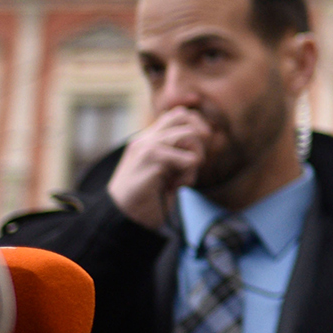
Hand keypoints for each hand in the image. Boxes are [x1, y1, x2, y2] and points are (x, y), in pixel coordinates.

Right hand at [106, 107, 211, 229]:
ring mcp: (146, 146)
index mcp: (149, 138)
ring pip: (191, 136)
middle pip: (187, 117)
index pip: (180, 114)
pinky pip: (189, 160)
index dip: (198, 127)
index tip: (195, 154)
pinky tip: (173, 187)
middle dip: (200, 140)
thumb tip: (206, 133)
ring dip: (196, 160)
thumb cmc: (150, 198)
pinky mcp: (149, 159)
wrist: (125, 218)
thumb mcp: (169, 170)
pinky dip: (188, 176)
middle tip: (192, 164)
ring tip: (180, 179)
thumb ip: (180, 152)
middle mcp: (146, 138)